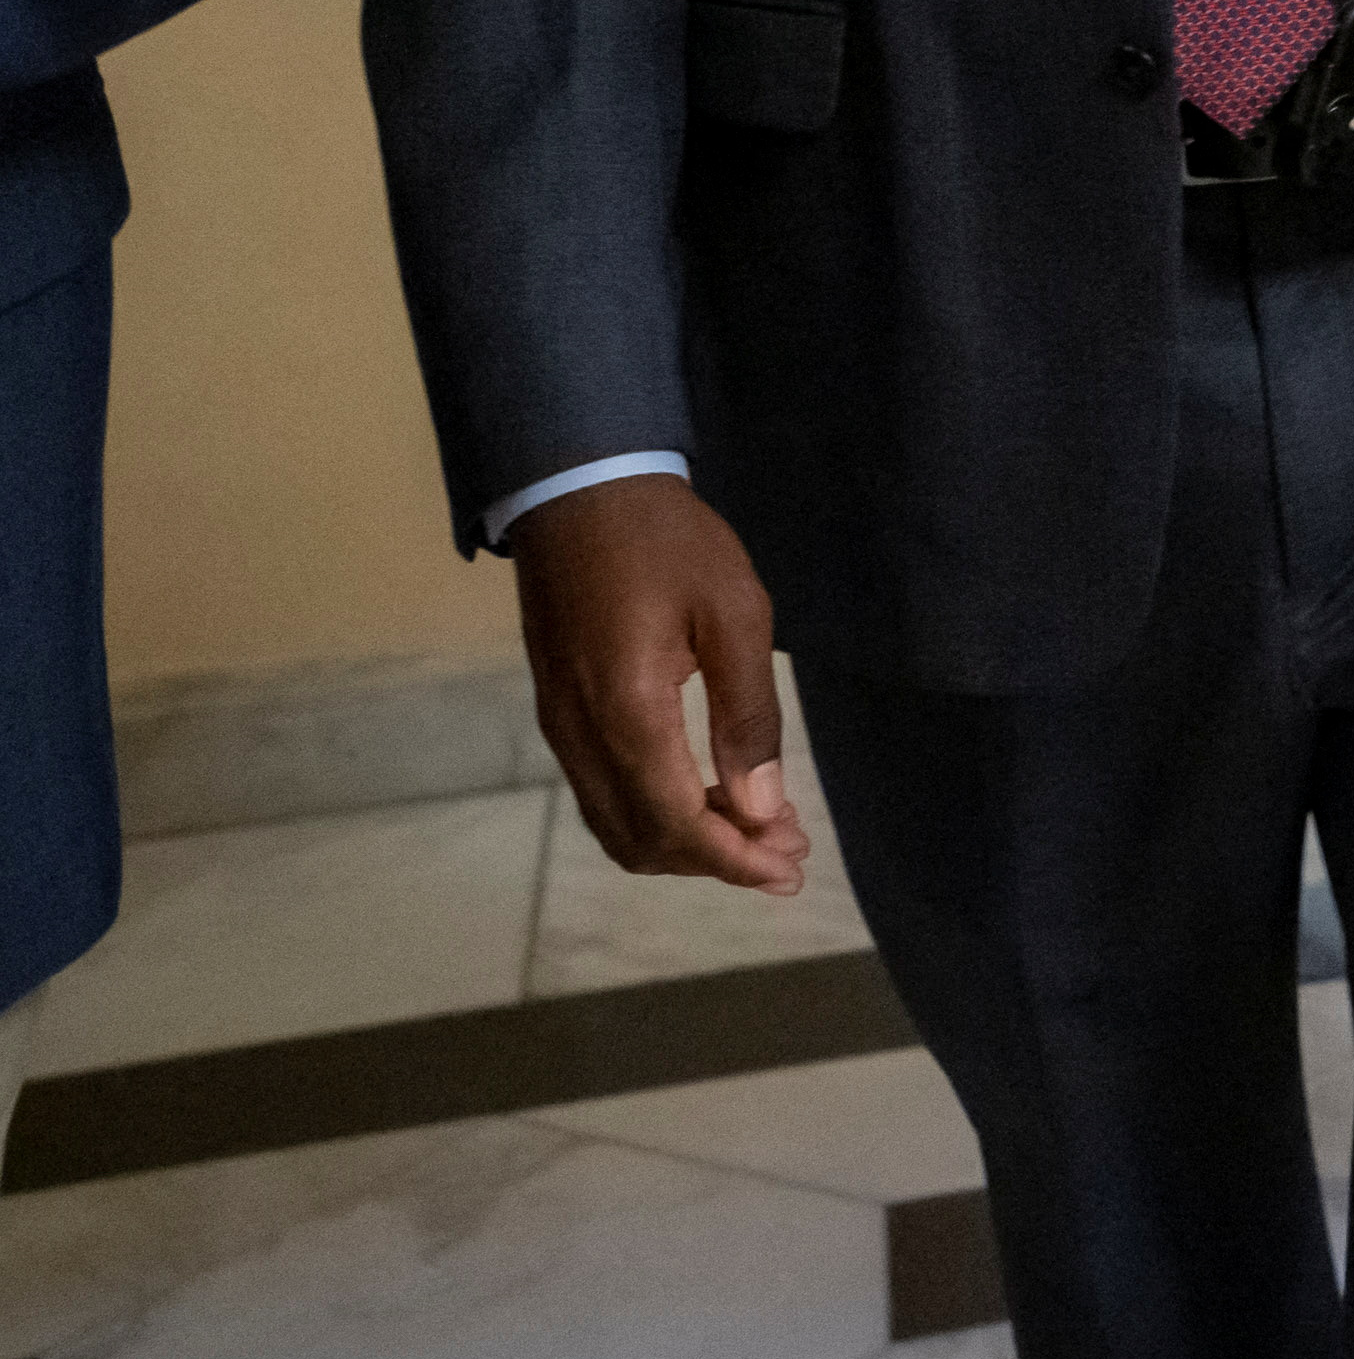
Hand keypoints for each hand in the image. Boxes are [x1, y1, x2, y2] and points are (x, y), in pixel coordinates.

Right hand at [510, 474, 809, 893]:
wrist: (578, 490)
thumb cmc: (668, 541)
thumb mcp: (734, 613)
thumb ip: (748, 715)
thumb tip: (761, 807)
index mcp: (626, 712)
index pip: (674, 822)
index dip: (732, 858)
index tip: (789, 868)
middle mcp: (580, 734)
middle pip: (642, 838)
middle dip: (716, 859)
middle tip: (788, 851)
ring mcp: (561, 727)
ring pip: (617, 823)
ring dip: (686, 841)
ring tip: (760, 831)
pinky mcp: (559, 712)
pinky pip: (603, 792)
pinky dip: (655, 812)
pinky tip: (709, 795)